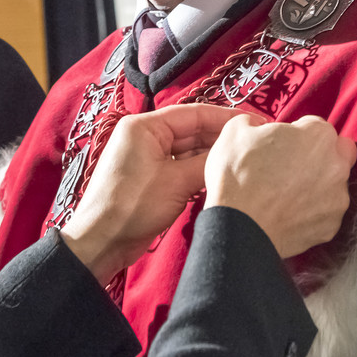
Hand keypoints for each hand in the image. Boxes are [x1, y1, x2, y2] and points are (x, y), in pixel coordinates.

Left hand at [61, 104, 245, 282]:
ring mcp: (147, 157)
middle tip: (253, 146)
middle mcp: (145, 136)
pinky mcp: (151, 178)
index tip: (254, 124)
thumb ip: (207, 163)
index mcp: (145, 126)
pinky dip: (199, 171)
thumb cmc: (133, 206)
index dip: (226, 118)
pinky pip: (181, 167)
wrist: (101, 242)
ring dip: (212, 156)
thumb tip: (236, 153)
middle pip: (192, 131)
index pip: (194, 113)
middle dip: (221, 138)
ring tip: (244, 161)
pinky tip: (223, 176)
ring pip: (188, 150)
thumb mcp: (176, 182)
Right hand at [205, 114, 356, 258]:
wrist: (238, 228)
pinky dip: (312, 212)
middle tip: (293, 165)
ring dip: (318, 185)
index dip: (297, 133)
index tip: (282, 145)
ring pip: (335, 185)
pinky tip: (289, 213)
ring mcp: (337, 198)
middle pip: (338, 152)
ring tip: (286, 195)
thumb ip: (255, 121)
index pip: (316, 126)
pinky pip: (326, 213)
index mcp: (318, 136)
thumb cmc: (237, 176)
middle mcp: (336, 165)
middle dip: (322, 155)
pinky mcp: (331, 226)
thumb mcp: (235, 132)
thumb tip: (259, 127)